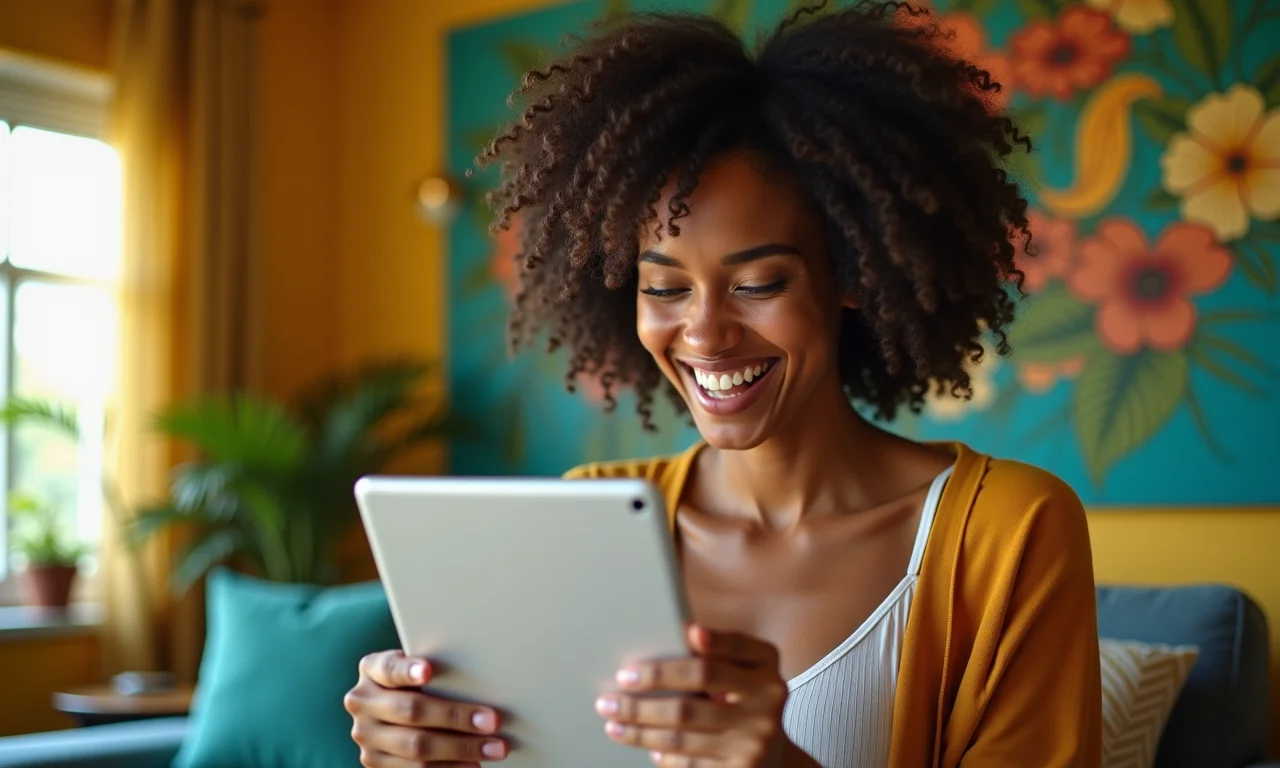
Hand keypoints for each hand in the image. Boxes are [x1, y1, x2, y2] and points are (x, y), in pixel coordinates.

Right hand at [344, 649, 509, 765]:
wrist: (389, 711)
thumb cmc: (415, 682)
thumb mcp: (415, 667)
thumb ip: (433, 669)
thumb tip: (481, 677)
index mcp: (371, 671)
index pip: (389, 669)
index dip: (407, 670)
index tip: (428, 671)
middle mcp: (362, 703)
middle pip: (411, 711)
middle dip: (456, 717)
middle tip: (492, 721)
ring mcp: (366, 737)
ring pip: (416, 747)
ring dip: (461, 749)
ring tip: (494, 747)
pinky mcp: (375, 764)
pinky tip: (473, 765)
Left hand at [596, 624, 809, 767]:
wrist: (773, 755)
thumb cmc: (743, 699)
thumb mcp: (740, 669)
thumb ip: (717, 650)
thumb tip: (687, 628)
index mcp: (765, 664)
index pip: (732, 647)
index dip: (707, 640)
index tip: (660, 645)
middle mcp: (768, 700)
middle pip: (698, 687)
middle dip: (650, 688)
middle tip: (617, 687)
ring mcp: (755, 739)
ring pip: (684, 732)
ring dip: (640, 727)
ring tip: (613, 720)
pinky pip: (691, 763)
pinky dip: (664, 755)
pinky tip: (646, 746)